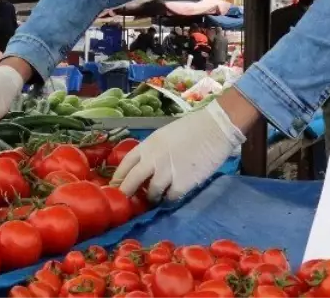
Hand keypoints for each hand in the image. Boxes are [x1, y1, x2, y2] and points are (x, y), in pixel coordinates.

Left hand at [112, 98, 244, 201]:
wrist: (215, 129)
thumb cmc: (192, 128)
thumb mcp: (164, 135)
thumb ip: (152, 151)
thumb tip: (145, 167)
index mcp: (147, 145)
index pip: (125, 165)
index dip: (118, 178)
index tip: (114, 187)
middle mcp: (153, 160)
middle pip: (131, 182)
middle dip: (126, 193)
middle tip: (126, 201)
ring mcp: (167, 173)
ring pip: (151, 193)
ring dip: (152, 197)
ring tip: (156, 197)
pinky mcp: (182, 184)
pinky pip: (170, 198)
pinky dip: (170, 198)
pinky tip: (173, 194)